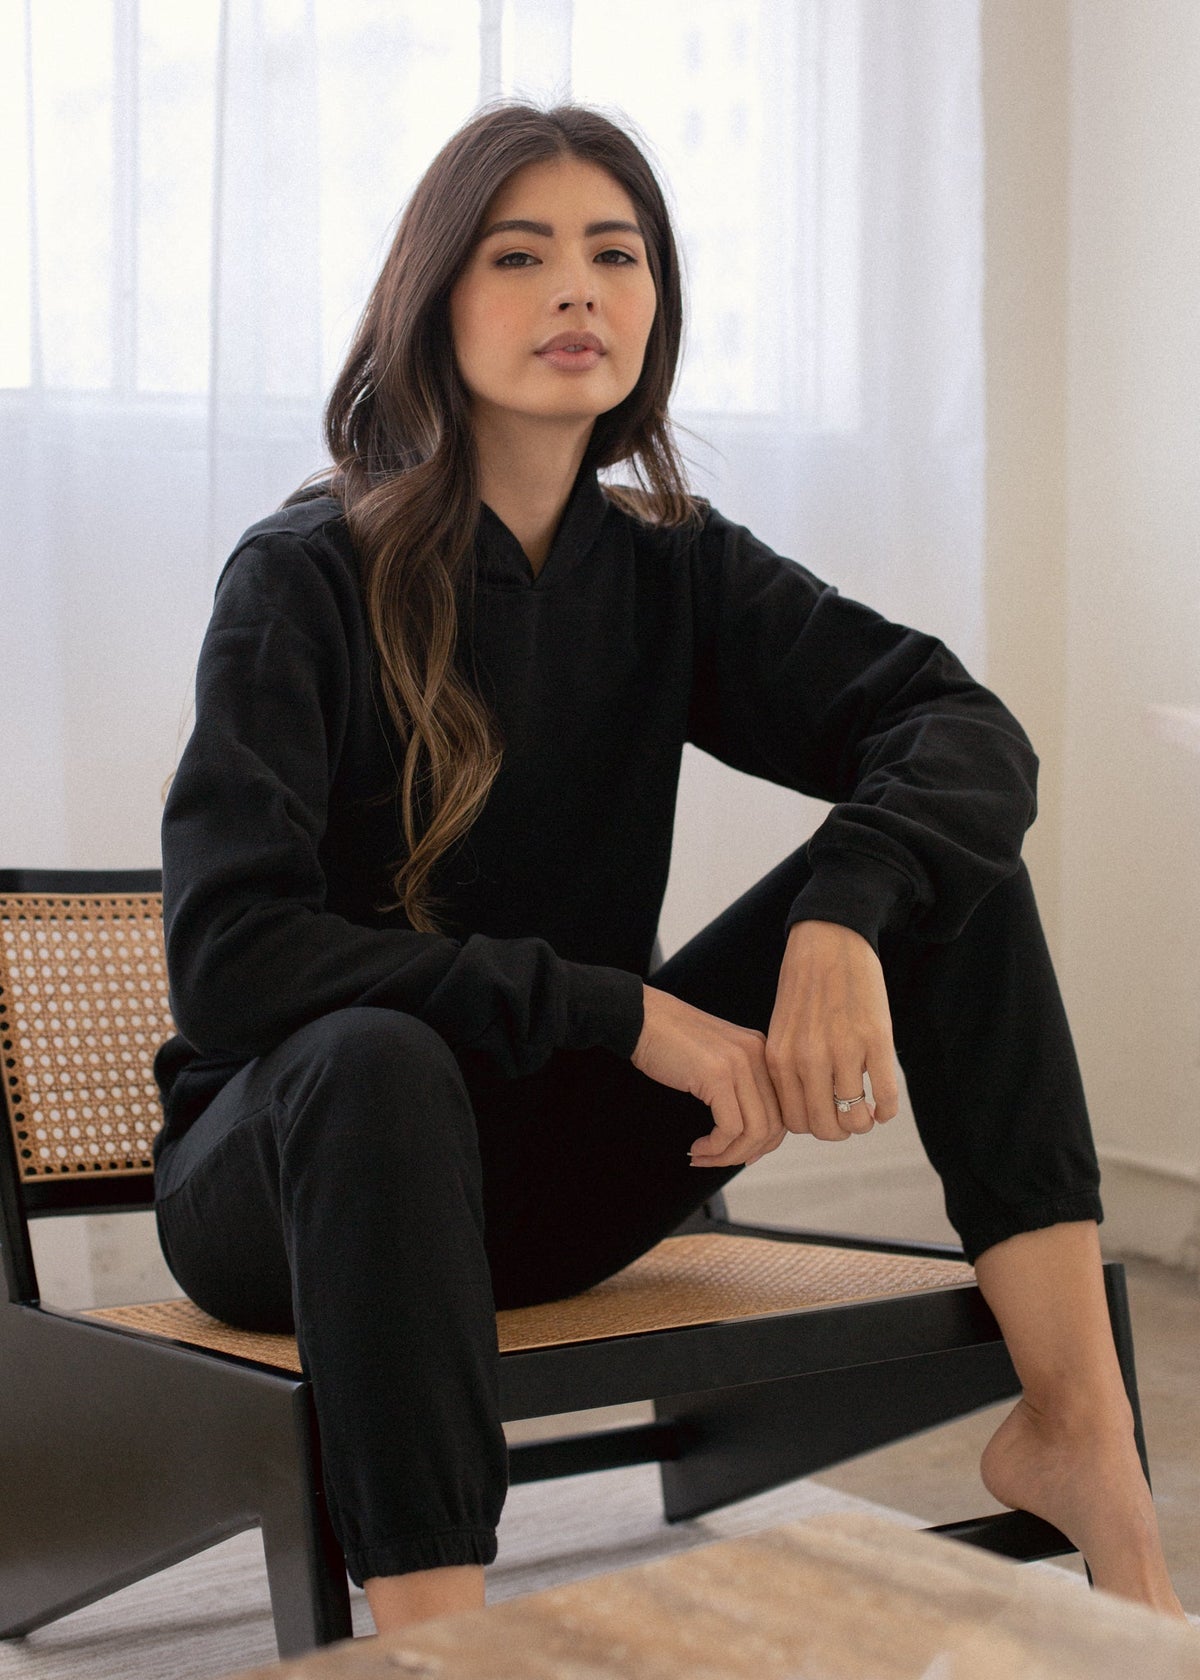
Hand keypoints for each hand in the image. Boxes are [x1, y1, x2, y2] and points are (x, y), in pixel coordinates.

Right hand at [631, 986, 787, 1167]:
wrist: (641, 1018)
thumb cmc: (670, 1042)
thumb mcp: (716, 1060)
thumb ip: (738, 1087)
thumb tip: (750, 1139)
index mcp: (761, 1050)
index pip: (781, 1109)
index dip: (764, 1142)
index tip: (739, 1155)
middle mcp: (757, 1054)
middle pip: (773, 1124)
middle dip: (746, 1153)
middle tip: (718, 1160)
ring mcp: (740, 1063)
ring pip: (754, 1131)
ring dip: (729, 1155)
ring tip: (704, 1157)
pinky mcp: (717, 1075)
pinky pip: (730, 1128)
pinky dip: (714, 1147)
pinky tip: (696, 1147)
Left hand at [765, 920, 899, 1141]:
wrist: (829, 940)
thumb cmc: (806, 986)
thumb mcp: (784, 1029)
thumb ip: (790, 1069)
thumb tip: (806, 1114)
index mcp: (781, 1058)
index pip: (795, 1121)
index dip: (813, 1126)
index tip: (825, 1117)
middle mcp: (808, 1058)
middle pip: (824, 1127)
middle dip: (839, 1131)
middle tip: (847, 1119)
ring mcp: (843, 1050)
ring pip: (855, 1118)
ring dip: (863, 1122)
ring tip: (866, 1111)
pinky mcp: (876, 1039)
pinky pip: (885, 1097)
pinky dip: (886, 1110)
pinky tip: (884, 1105)